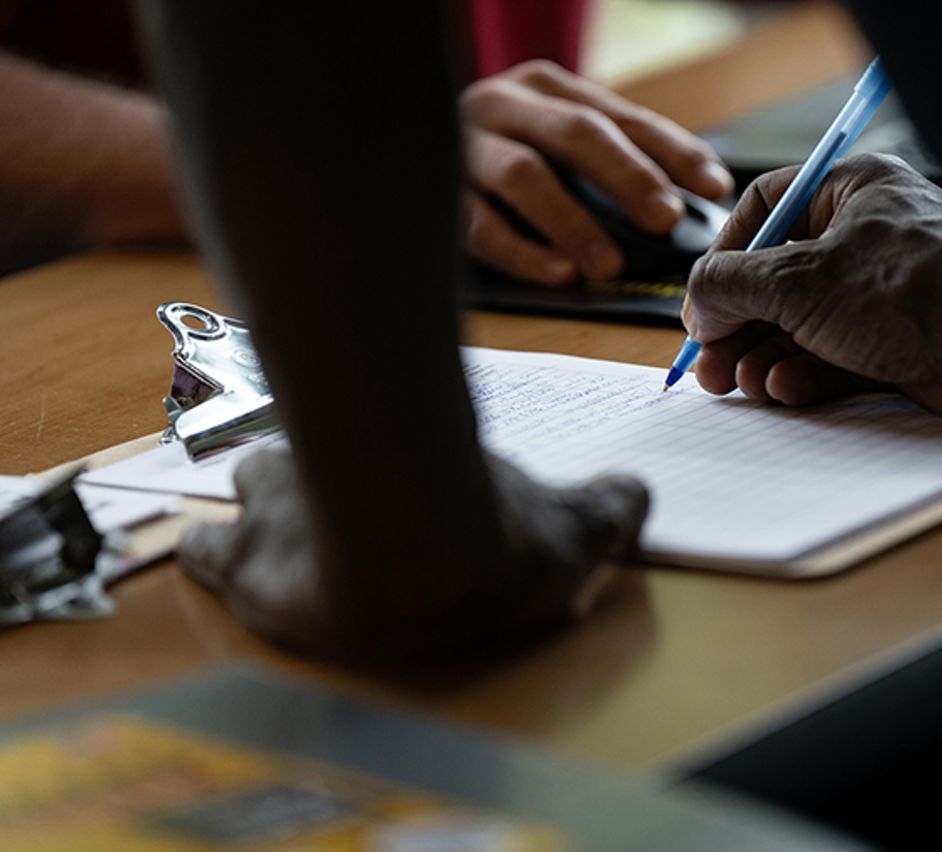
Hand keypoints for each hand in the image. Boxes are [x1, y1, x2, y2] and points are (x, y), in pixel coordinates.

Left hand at [179, 446, 648, 662]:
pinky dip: (213, 555)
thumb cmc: (497, 542)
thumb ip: (611, 507)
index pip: (415, 437)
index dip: (403, 448)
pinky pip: (209, 554)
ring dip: (269, 497)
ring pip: (260, 479)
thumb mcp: (583, 528)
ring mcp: (291, 511)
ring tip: (273, 518)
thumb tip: (635, 492)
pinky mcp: (246, 566)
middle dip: (323, 460)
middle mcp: (359, 473)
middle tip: (327, 481)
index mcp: (424, 473)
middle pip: (342, 442)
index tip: (404, 456)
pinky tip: (213, 556)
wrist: (422, 565)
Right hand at [461, 60, 732, 285]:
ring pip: (524, 175)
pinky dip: (525, 253)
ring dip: (574, 222)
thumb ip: (609, 165)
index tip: (712, 188)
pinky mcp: (436, 195)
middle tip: (665, 220)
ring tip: (610, 265)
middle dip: (628, 177)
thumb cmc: (501, 162)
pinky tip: (560, 275)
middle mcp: (502, 105)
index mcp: (545, 88)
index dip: (672, 151)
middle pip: (576, 133)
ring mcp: (464, 147)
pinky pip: (480, 226)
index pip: (620, 115)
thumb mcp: (554, 144)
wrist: (400, 158)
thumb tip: (689, 208)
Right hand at [682, 155, 941, 421]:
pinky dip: (801, 377)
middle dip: (738, 326)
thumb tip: (699, 301)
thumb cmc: (921, 291)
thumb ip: (733, 285)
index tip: (702, 301)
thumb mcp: (801, 281)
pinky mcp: (893, 347)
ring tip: (746, 383)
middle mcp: (865, 240)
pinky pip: (829, 361)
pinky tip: (786, 390)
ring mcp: (880, 297)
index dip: (724, 258)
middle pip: (774, 281)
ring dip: (764, 357)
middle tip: (710, 363)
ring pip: (799, 328)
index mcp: (850, 194)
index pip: (763, 212)